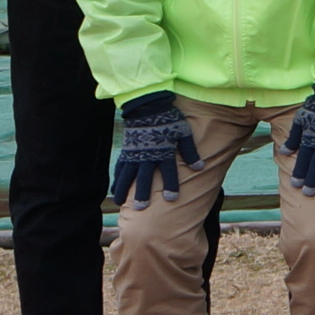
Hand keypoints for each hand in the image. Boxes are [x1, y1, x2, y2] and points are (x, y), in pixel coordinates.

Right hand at [108, 92, 197, 207]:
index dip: (171, 185)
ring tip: (120, 203)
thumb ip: (190, 152)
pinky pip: (119, 168)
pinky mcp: (126, 151)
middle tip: (141, 208)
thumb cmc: (169, 120)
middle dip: (142, 193)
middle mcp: (147, 155)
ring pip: (127, 175)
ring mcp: (134, 154)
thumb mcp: (183, 133)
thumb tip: (200, 167)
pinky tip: (114, 189)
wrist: (148, 106)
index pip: (168, 172)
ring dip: (123, 190)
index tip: (172, 199)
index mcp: (163, 152)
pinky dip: (116, 179)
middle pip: (144, 177)